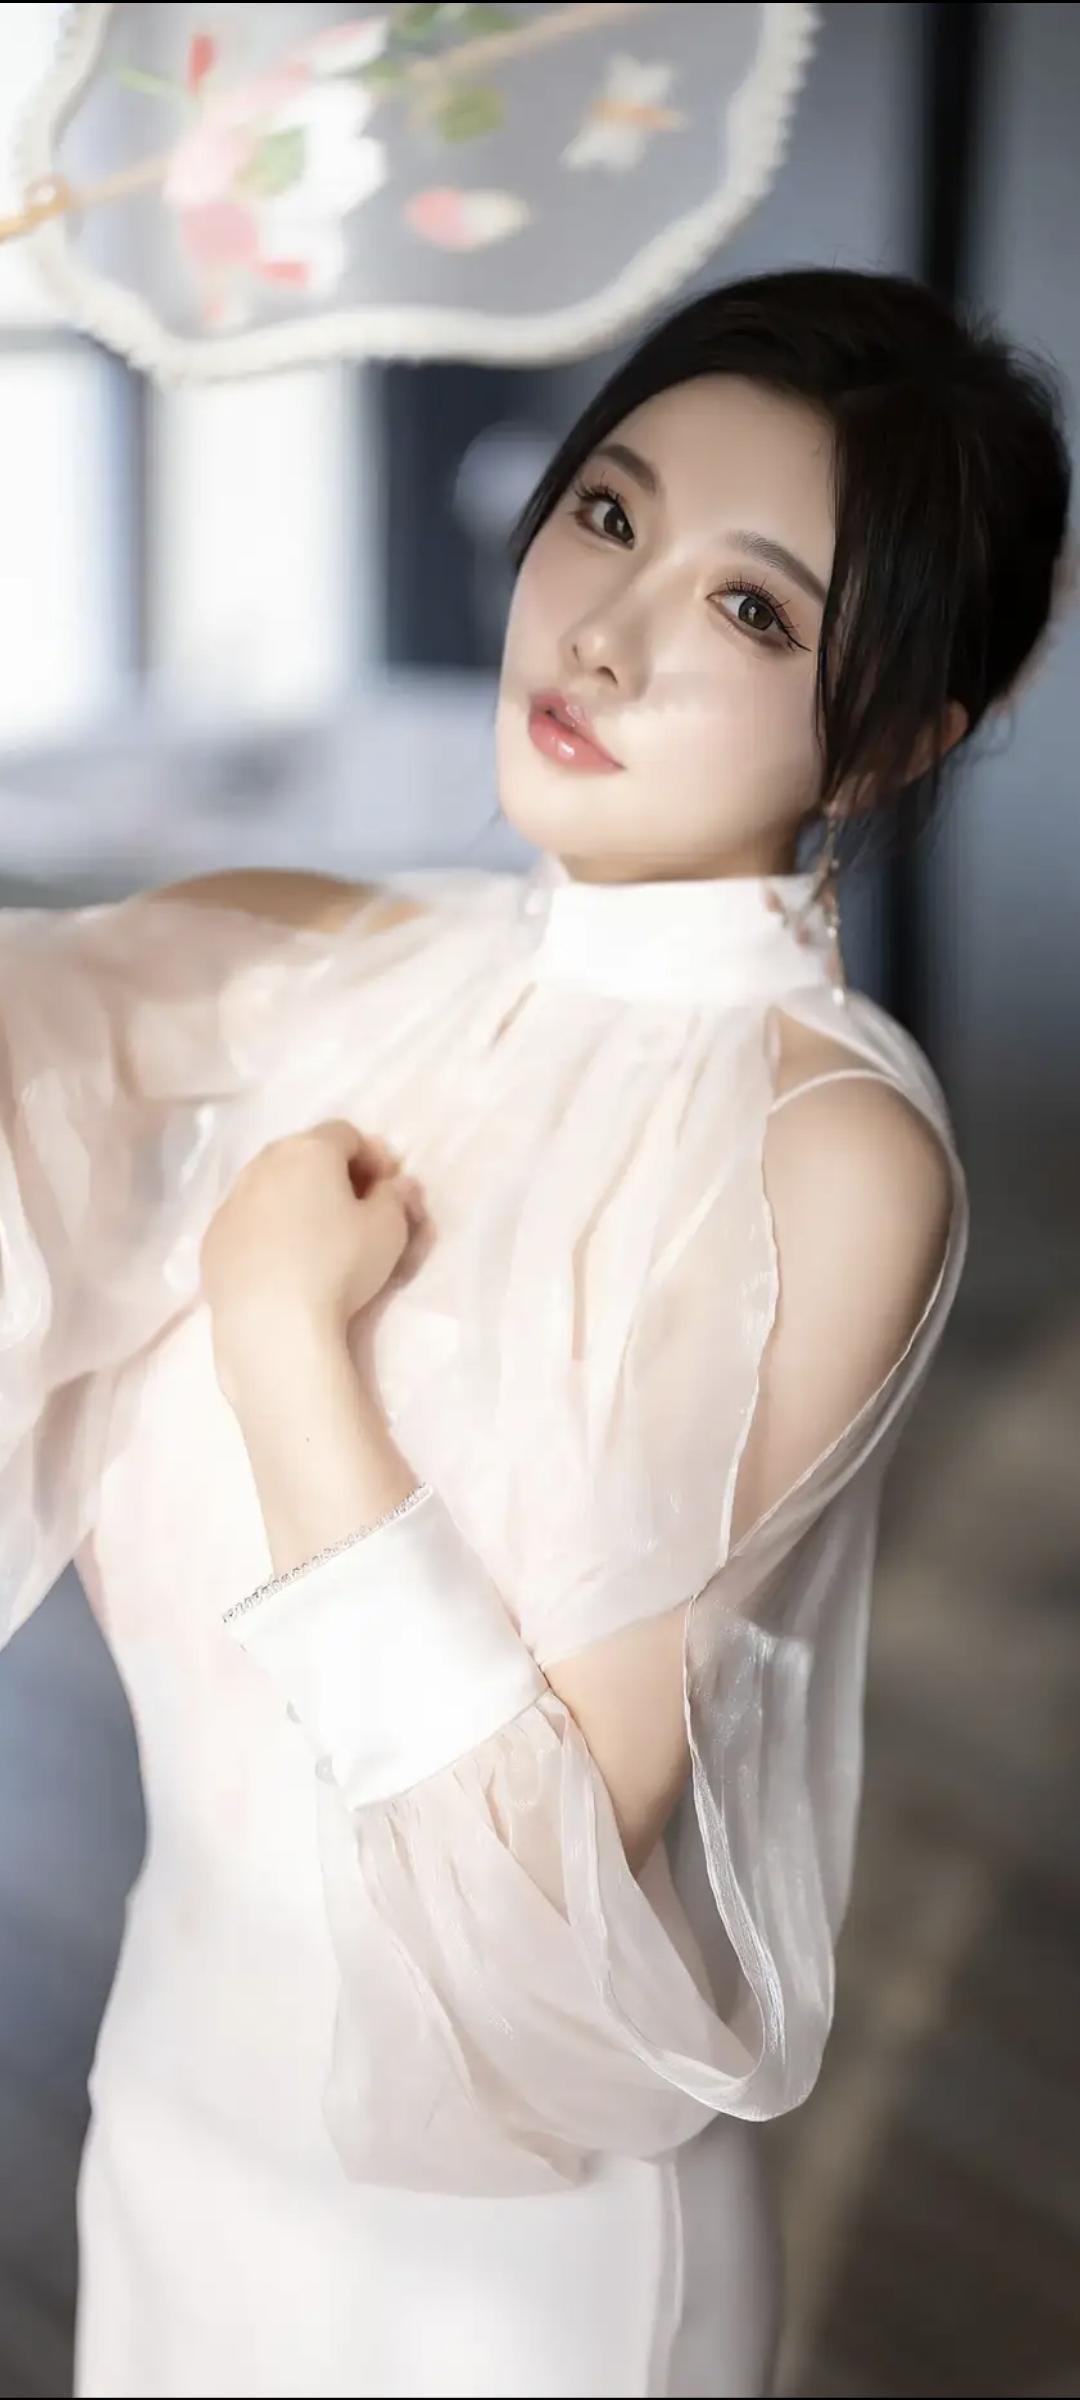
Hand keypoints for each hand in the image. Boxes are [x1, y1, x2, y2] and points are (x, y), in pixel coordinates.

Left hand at [200, 1119, 427, 1345]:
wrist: (273, 1322)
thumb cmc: (340, 1265)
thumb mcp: (389, 1229)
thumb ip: (396, 1197)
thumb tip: (395, 1185)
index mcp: (309, 1151)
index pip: (346, 1134)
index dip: (372, 1156)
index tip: (387, 1187)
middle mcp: (263, 1163)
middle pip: (303, 1154)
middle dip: (332, 1174)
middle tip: (354, 1208)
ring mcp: (231, 1200)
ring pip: (270, 1184)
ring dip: (296, 1198)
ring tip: (316, 1236)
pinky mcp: (212, 1237)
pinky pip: (247, 1219)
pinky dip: (266, 1229)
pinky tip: (281, 1262)